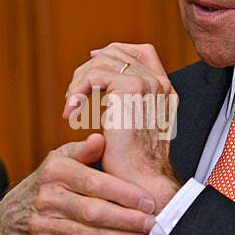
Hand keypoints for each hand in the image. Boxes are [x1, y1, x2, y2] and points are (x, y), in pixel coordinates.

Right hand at [0, 134, 158, 234]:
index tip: (148, 201)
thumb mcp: (59, 160)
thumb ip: (83, 150)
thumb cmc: (47, 184)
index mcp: (54, 172)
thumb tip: (100, 140)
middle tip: (153, 224)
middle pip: (94, 213)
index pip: (95, 183)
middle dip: (128, 220)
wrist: (11, 218)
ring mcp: (44, 226)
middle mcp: (47, 199)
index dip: (124, 194)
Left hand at [62, 42, 181, 210]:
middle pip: (117, 52)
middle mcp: (159, 82)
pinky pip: (94, 76)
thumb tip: (103, 88)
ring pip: (102, 62)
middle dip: (88, 68)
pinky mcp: (131, 88)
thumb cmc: (134, 166)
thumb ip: (127, 105)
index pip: (142, 52)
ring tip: (71, 107)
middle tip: (74, 94)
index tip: (91, 60)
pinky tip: (71, 114)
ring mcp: (147, 83)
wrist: (143, 182)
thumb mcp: (133, 129)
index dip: (114, 52)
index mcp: (164, 90)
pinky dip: (77, 93)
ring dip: (79, 83)